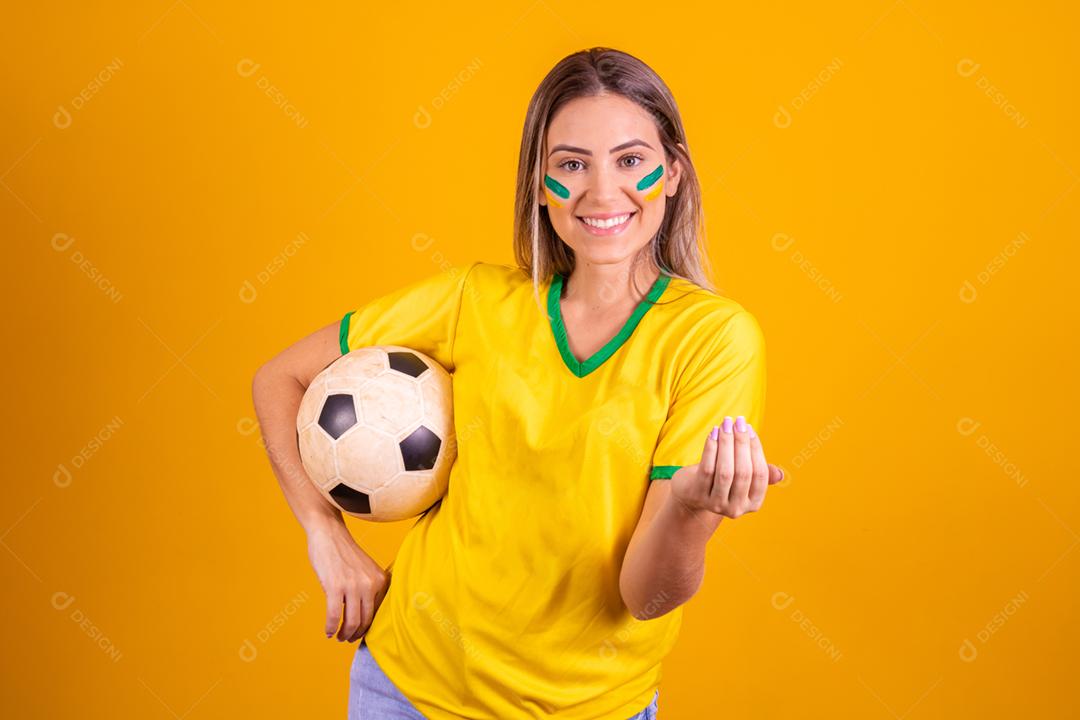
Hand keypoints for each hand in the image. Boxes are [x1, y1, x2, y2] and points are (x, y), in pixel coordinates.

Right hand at [306, 519, 390, 641]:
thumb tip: (365, 616)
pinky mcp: (335, 587)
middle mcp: (370, 583)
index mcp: (380, 579)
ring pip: (352, 621)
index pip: (378, 612)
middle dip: (356, 634)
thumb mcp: (366, 569)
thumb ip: (370, 588)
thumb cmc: (345, 553)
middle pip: (365, 620)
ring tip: (338, 637)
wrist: (329, 534)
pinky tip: (328, 632)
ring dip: (344, 634)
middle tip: (347, 638)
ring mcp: (353, 585)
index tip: (360, 632)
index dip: (368, 627)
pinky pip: (334, 616)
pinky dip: (331, 628)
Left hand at [670, 415, 783, 518]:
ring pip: (725, 471)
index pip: (760, 474)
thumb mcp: (743, 476)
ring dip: (726, 444)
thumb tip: (780, 474)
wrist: (693, 491)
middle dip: (741, 444)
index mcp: (754, 503)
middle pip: (743, 472)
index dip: (756, 450)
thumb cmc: (724, 477)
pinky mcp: (698, 496)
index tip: (750, 428)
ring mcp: (717, 504)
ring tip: (726, 423)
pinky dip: (711, 449)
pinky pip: (707, 469)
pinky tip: (714, 433)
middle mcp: (737, 508)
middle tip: (738, 422)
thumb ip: (761, 472)